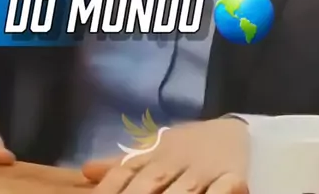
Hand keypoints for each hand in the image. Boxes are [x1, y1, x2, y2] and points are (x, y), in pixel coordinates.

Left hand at [82, 117, 248, 193]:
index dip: (111, 188)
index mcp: (154, 155)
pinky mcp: (231, 179)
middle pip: (151, 184)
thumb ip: (123, 164)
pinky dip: (218, 193)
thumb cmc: (187, 145)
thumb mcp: (154, 148)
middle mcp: (175, 163)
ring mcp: (203, 173)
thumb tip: (86, 171)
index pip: (126, 173)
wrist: (232, 130)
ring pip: (184, 191)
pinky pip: (223, 191)